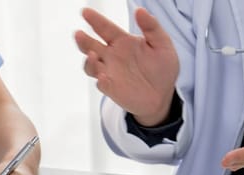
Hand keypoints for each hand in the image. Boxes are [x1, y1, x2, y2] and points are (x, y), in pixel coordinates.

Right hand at [75, 7, 178, 125]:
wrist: (163, 95)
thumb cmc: (162, 69)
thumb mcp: (162, 44)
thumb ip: (151, 27)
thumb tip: (140, 10)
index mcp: (122, 42)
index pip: (105, 28)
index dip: (95, 20)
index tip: (85, 12)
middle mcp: (112, 56)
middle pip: (91, 46)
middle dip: (83, 40)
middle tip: (79, 34)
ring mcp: (110, 73)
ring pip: (91, 65)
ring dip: (89, 61)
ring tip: (93, 55)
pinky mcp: (112, 89)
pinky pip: (101, 84)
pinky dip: (100, 80)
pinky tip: (103, 77)